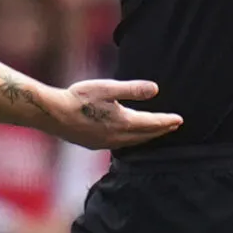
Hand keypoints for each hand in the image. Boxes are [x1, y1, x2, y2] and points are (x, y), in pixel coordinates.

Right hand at [50, 77, 180, 148]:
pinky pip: (121, 145)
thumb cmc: (79, 98)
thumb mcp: (108, 88)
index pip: (152, 123)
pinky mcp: (95, 144)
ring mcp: (106, 143)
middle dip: (161, 130)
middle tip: (173, 126)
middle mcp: (118, 137)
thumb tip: (156, 89)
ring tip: (155, 133)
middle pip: (146, 135)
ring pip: (134, 142)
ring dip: (147, 137)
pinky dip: (132, 141)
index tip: (179, 120)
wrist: (53, 114)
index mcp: (124, 122)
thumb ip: (132, 89)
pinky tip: (128, 138)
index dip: (167, 121)